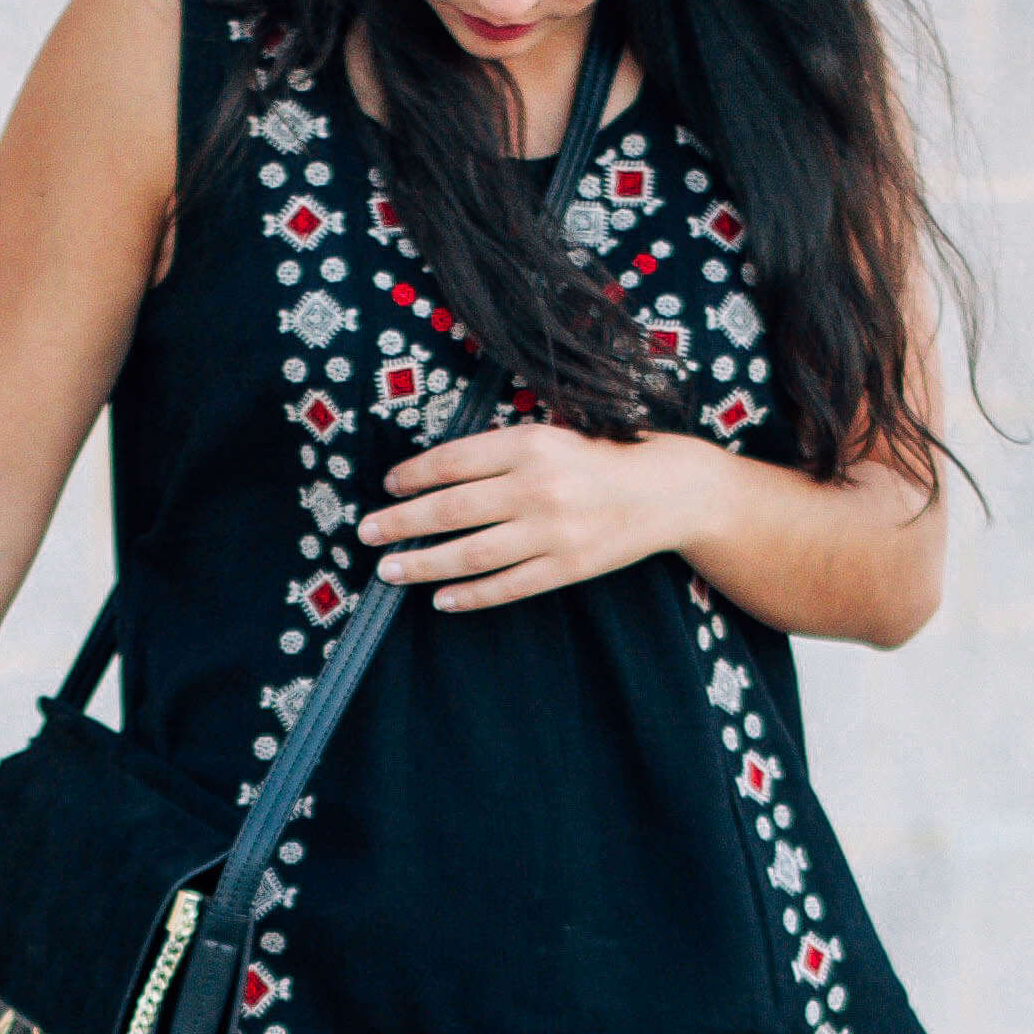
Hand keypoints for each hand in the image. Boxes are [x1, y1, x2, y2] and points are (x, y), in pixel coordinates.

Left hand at [361, 422, 696, 614]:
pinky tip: (440, 599)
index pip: (454, 462)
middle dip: (401, 523)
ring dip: (424, 564)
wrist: (667, 491)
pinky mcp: (567, 568)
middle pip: (451, 510)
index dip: (413, 476)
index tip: (388, 486)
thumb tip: (434, 475)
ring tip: (389, 570)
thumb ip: (500, 452)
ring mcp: (552, 533)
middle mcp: (537, 488)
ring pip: (472, 554)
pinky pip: (508, 586)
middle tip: (366, 533)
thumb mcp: (551, 435)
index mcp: (530, 444)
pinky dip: (470, 595)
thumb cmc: (600, 457)